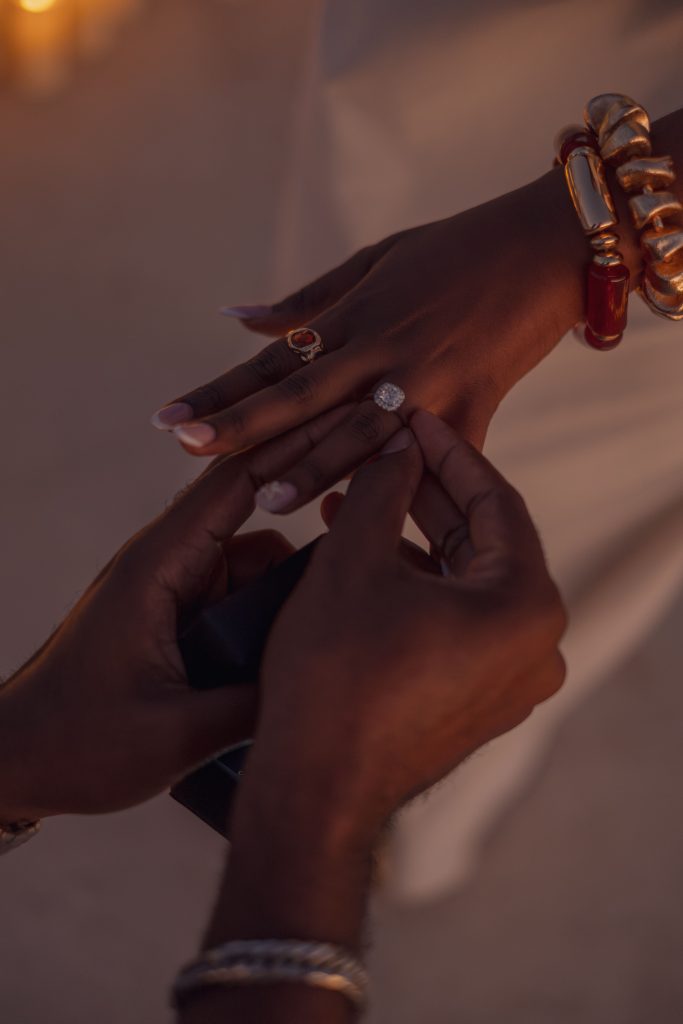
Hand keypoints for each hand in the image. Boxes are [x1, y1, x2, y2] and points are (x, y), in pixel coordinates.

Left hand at [0, 408, 349, 822]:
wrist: (17, 761)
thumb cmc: (78, 744)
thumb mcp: (176, 735)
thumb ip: (254, 700)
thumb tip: (324, 670)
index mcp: (158, 568)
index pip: (237, 482)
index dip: (298, 449)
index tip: (356, 426)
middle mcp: (165, 563)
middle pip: (253, 509)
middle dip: (309, 501)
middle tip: (371, 508)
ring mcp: (170, 587)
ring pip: (250, 556)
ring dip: (287, 574)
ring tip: (337, 599)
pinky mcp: (173, 612)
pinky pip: (234, 589)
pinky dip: (266, 602)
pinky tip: (296, 635)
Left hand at [152, 167, 596, 511]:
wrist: (546, 248)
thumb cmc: (456, 248)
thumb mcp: (377, 259)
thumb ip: (308, 300)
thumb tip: (238, 318)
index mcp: (354, 316)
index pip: (272, 362)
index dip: (219, 391)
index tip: (167, 419)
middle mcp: (382, 352)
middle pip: (301, 400)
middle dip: (242, 429)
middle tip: (189, 452)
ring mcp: (428, 383)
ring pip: (360, 434)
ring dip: (311, 468)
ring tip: (264, 502)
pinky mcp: (472, 407)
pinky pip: (436, 458)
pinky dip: (410, 489)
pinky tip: (377, 520)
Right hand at [188, 413, 566, 1022]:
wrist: (315, 789)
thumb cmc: (334, 675)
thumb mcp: (354, 561)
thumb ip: (382, 488)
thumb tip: (397, 446)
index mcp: (525, 606)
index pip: (496, 500)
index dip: (448, 450)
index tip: (411, 417)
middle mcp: (536, 646)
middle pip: (484, 541)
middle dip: (428, 493)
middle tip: (385, 450)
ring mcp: (510, 680)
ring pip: (466, 581)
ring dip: (415, 537)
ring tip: (360, 499)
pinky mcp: (479, 701)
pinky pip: (457, 621)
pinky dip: (418, 585)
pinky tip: (369, 557)